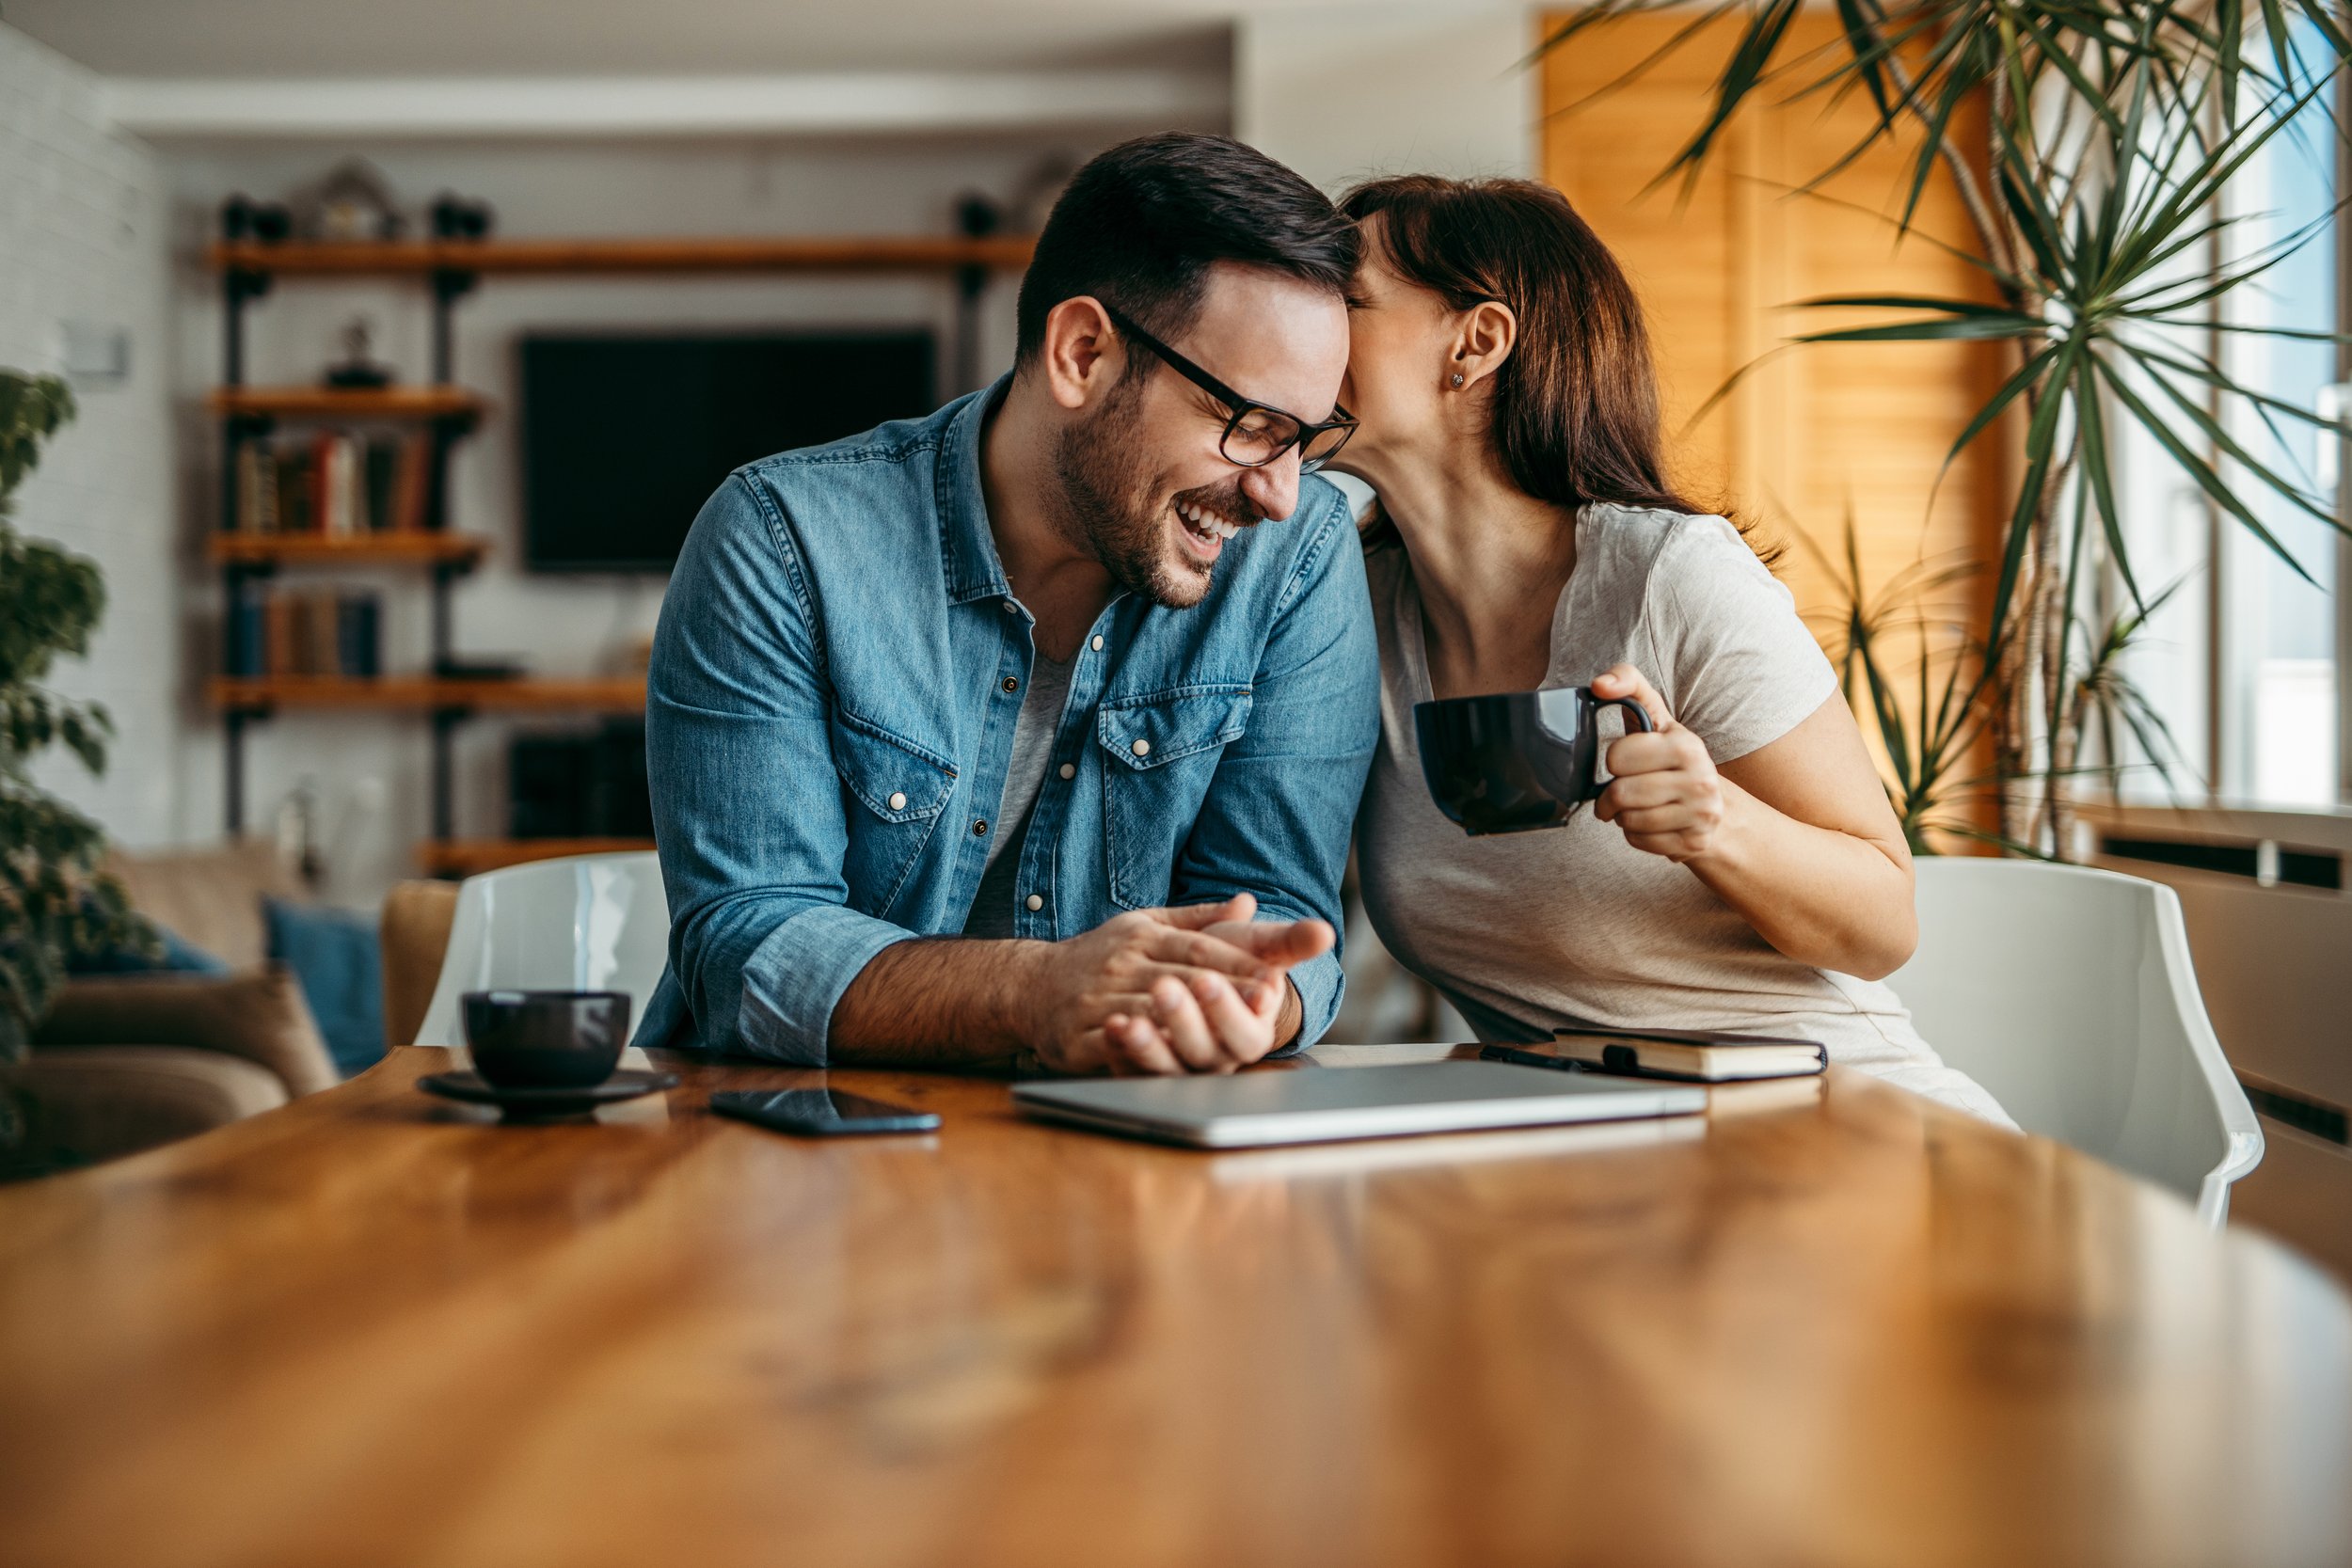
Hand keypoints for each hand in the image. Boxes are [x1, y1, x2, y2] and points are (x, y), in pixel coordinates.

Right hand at [1017, 896, 1327, 1074]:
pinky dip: (1137, 1049)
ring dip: (1184, 1020)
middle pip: (1179, 978)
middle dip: (1224, 992)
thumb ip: (1198, 919)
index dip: (1236, 962)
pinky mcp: (1075, 1036)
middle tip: (1264, 1004)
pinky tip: (1164, 1056)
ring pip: (1147, 1010)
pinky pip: (1111, 1043)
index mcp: (1142, 937)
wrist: (1026, 985)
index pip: (1198, 948)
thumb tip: (1248, 901)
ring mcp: (1095, 1000)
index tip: (1273, 976)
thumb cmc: (1098, 956)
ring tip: (1222, 1030)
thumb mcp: (1145, 926)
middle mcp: (1119, 964)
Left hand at [1591, 663, 1727, 862]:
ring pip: (1628, 821)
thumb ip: (1629, 686)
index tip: (1625, 763)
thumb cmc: (1675, 760)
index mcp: (1686, 745)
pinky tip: (1651, 824)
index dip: (1613, 762)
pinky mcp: (1694, 842)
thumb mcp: (1658, 719)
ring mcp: (1700, 814)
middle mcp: (1700, 779)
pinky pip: (1639, 842)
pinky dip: (1635, 835)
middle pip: (1620, 794)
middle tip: (1620, 792)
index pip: (1617, 757)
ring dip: (1623, 817)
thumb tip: (1599, 684)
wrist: (1717, 808)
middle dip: (1610, 797)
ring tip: (1639, 807)